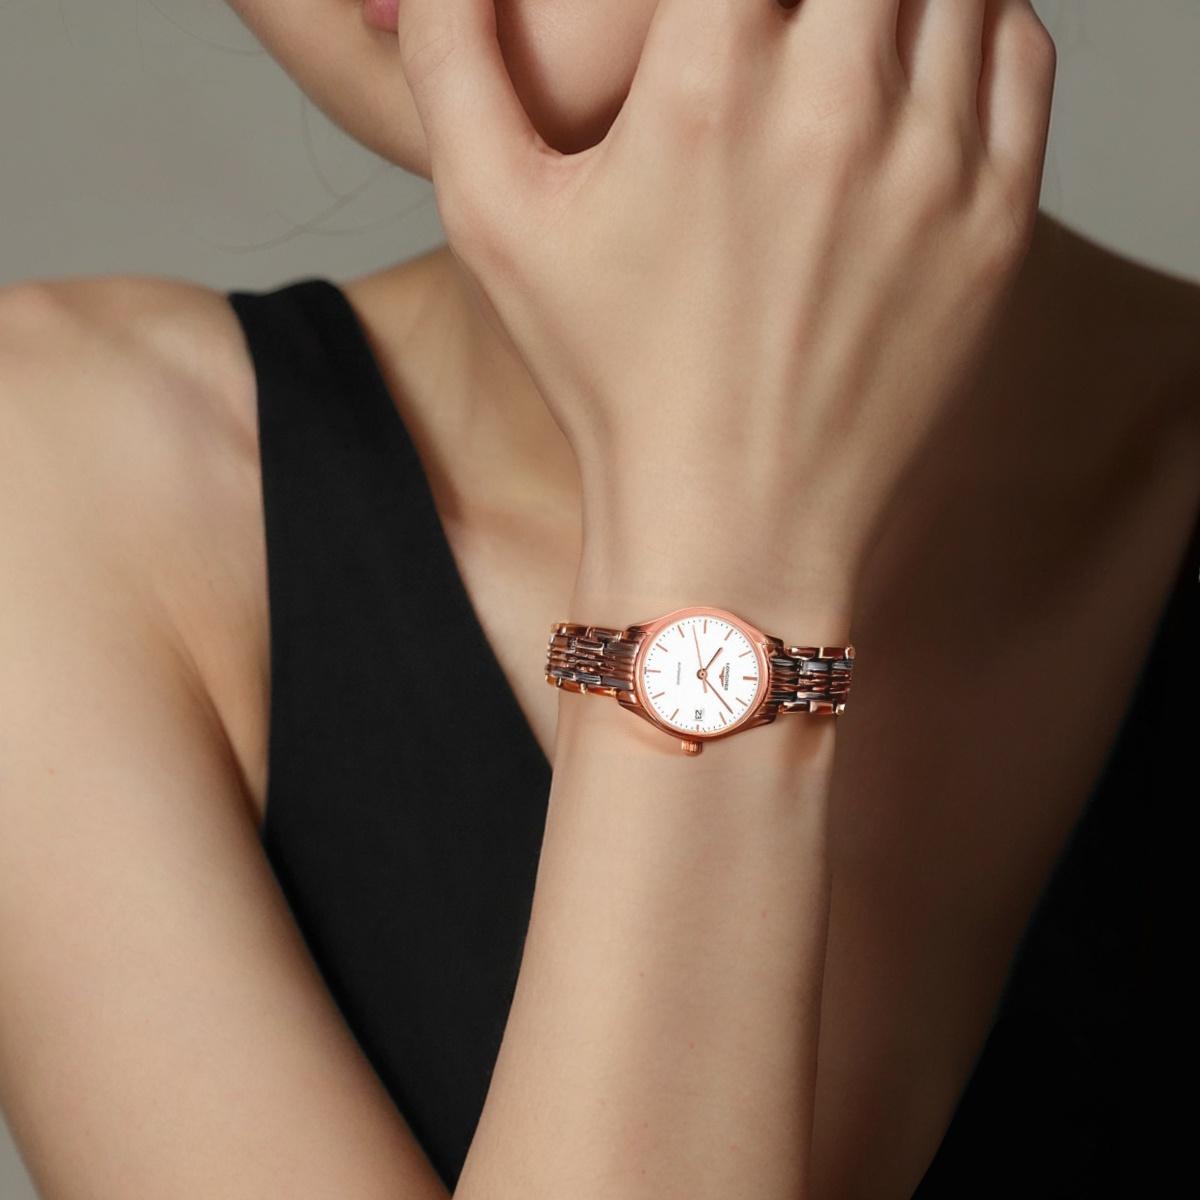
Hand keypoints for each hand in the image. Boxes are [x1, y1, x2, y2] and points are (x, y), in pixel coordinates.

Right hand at [397, 0, 1055, 582]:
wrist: (734, 524)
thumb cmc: (612, 383)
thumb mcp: (493, 223)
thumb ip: (454, 64)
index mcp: (707, 85)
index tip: (721, 7)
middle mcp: (835, 105)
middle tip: (779, 22)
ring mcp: (932, 165)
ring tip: (842, 30)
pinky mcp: (995, 224)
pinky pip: (1019, 51)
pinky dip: (980, 20)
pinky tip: (920, 59)